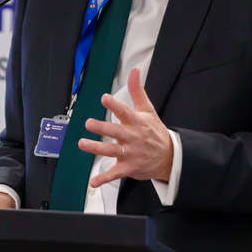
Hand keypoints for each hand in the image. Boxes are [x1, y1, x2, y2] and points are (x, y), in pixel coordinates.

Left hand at [79, 67, 173, 187]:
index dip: (114, 104)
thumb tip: (135, 70)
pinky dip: (103, 179)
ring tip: (82, 144)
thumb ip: (138, 90)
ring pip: (111, 150)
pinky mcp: (128, 167)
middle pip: (115, 132)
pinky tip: (93, 182)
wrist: (168, 157)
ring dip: (96, 148)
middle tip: (88, 123)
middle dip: (102, 127)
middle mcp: (132, 137)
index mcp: (136, 122)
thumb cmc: (154, 131)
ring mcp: (130, 153)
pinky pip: (114, 174)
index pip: (125, 111)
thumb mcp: (148, 109)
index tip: (104, 97)